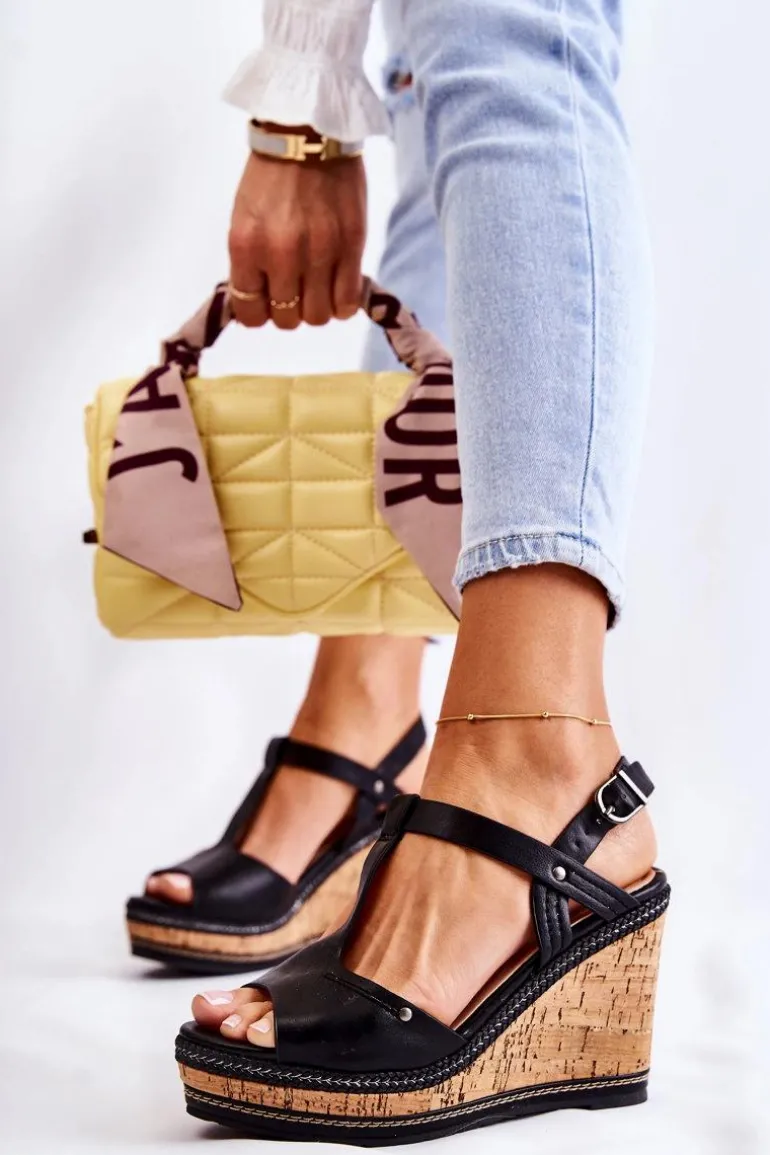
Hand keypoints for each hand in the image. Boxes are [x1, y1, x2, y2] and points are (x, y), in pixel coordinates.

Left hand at [228, 143, 366, 329]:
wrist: (308, 133)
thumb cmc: (272, 175)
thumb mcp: (244, 218)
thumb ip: (251, 262)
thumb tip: (260, 300)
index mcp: (245, 246)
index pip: (249, 313)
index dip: (259, 313)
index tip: (266, 302)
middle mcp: (280, 255)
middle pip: (287, 319)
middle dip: (289, 310)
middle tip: (295, 289)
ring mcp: (318, 253)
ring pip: (318, 317)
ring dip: (317, 307)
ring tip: (318, 287)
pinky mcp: (350, 248)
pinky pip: (347, 302)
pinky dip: (342, 303)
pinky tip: (338, 286)